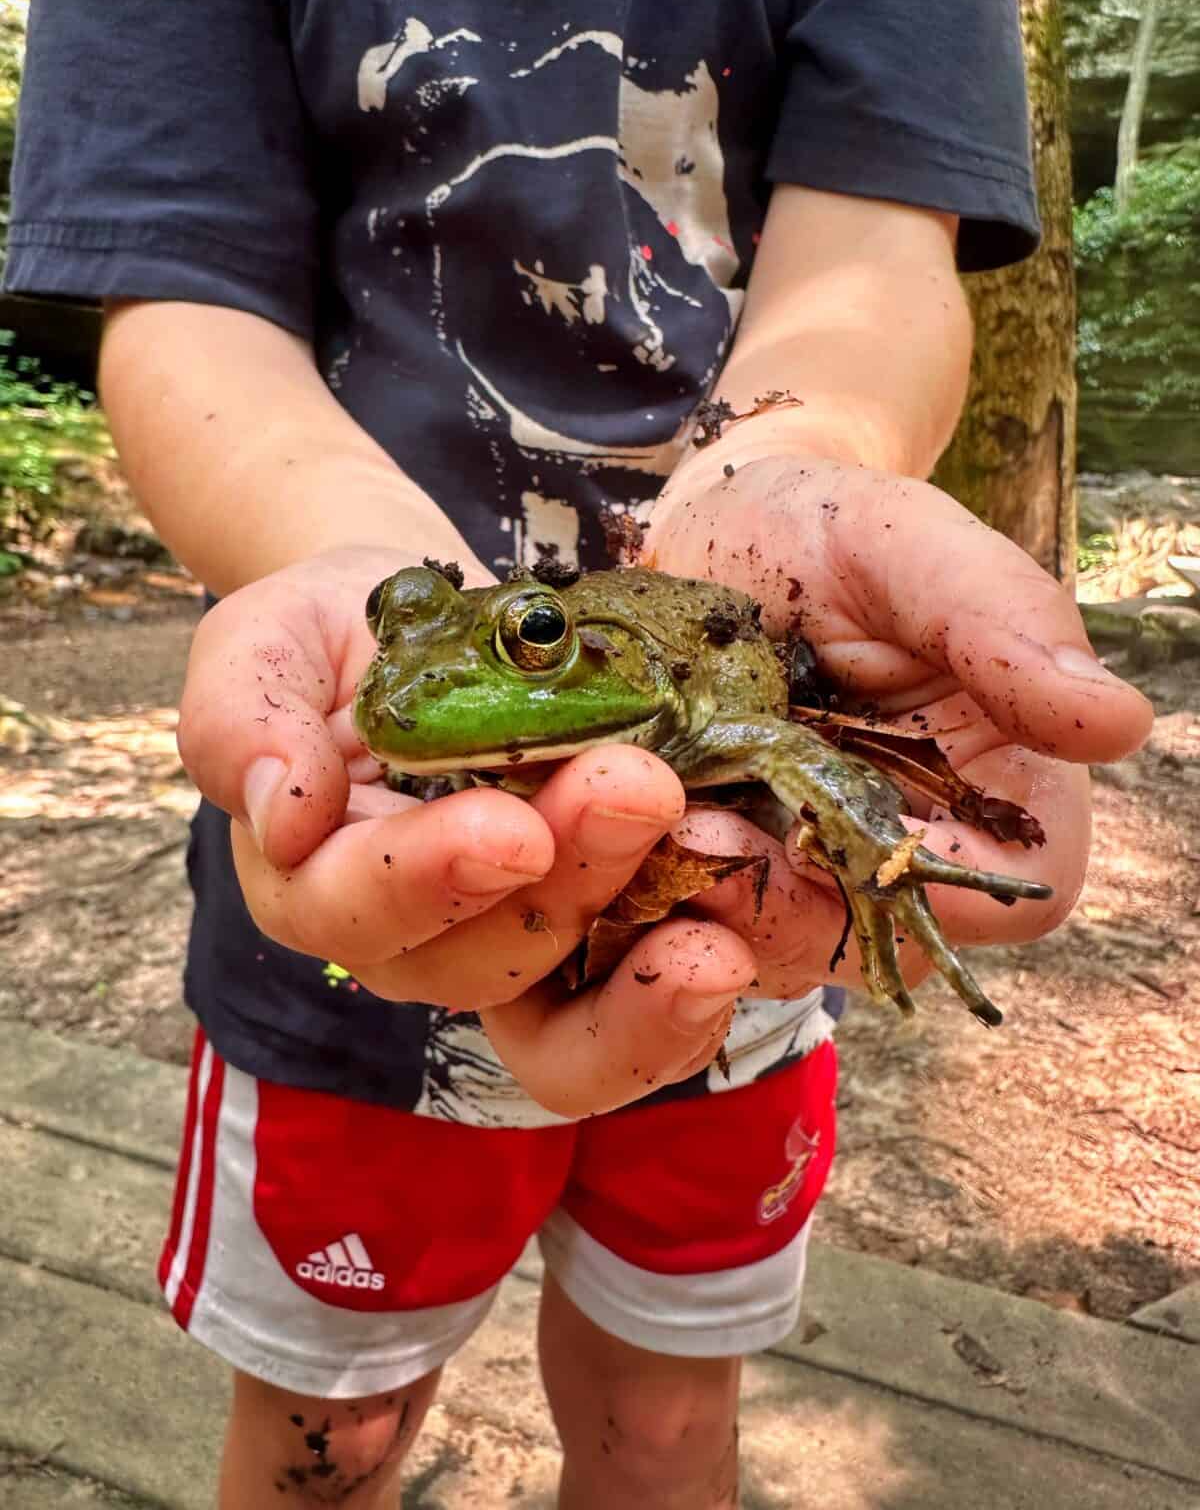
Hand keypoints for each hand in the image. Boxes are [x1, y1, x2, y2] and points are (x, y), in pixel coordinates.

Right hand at [177, 546, 756, 1114]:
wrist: (423, 631)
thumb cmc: (331, 638)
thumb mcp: (261, 644)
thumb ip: (243, 719)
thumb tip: (277, 812)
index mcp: (314, 879)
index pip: (355, 906)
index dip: (429, 878)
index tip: (510, 829)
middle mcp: (409, 941)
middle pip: (479, 961)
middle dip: (566, 883)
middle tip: (638, 790)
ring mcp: (504, 949)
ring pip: (563, 1006)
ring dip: (639, 966)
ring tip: (718, 900)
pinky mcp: (588, 938)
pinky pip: (626, 1008)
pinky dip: (679, 993)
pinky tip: (736, 942)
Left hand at [643, 455, 1153, 1001]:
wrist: (710, 529)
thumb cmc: (830, 528)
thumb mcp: (910, 548)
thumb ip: (1003, 623)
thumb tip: (1118, 722)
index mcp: (988, 789)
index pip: (1011, 896)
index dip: (935, 884)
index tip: (833, 829)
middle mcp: (894, 852)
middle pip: (871, 947)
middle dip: (778, 904)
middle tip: (700, 824)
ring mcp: (794, 872)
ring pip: (759, 951)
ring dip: (695, 901)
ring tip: (637, 815)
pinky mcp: (704, 870)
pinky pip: (672, 922)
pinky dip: (633, 888)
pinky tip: (587, 825)